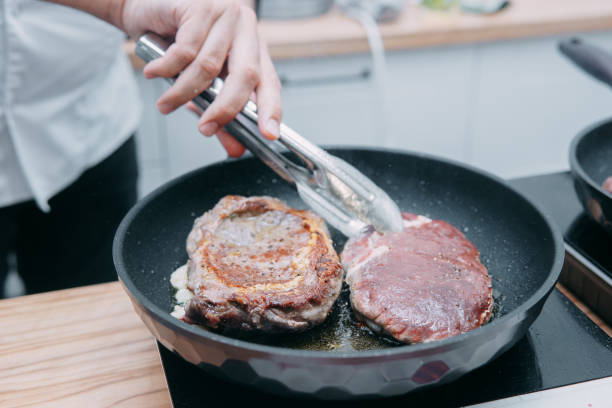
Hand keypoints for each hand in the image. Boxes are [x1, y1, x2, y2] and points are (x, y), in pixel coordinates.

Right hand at [120, 0, 280, 155]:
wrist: (142, 8)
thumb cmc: (175, 43)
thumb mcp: (202, 83)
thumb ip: (220, 115)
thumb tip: (235, 149)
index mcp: (253, 48)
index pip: (270, 82)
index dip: (271, 109)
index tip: (269, 134)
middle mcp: (244, 28)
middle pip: (245, 76)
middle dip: (225, 109)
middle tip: (206, 128)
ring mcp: (224, 14)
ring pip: (208, 66)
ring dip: (183, 93)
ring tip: (165, 104)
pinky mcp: (199, 7)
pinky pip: (184, 51)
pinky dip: (166, 69)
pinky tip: (154, 73)